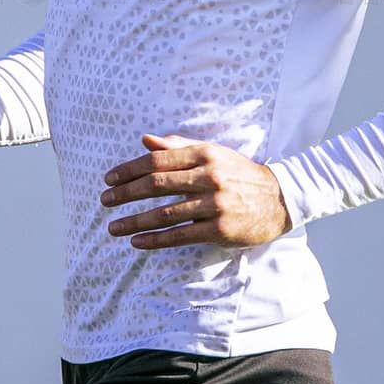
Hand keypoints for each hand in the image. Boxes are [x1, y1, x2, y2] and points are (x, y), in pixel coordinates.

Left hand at [101, 133, 292, 249]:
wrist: (280, 198)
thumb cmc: (238, 173)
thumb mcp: (212, 153)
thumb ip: (178, 146)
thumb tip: (145, 140)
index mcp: (205, 153)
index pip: (157, 160)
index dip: (129, 170)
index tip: (109, 179)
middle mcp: (209, 176)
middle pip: (156, 185)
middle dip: (125, 194)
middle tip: (104, 201)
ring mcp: (215, 204)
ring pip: (165, 213)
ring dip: (134, 221)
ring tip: (113, 227)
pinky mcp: (220, 230)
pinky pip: (180, 235)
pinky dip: (155, 240)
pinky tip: (137, 242)